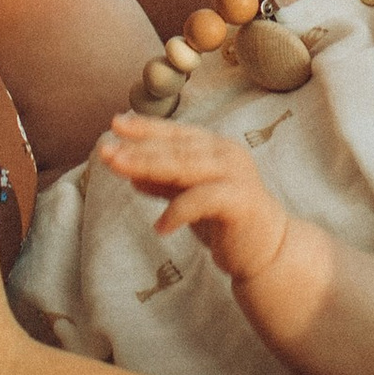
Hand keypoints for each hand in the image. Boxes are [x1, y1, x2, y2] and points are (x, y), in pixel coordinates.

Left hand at [96, 113, 292, 285]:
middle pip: (175, 148)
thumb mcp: (189, 198)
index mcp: (214, 148)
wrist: (267, 250)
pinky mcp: (240, 201)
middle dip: (138, 148)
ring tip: (118, 169)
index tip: (115, 123)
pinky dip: (178, 211)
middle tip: (106, 150)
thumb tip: (131, 176)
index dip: (146, 127)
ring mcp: (235, 175)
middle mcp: (225, 154)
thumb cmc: (227, 221)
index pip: (175, 133)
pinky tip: (159, 227)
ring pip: (185, 166)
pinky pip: (202, 200)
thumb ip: (165, 184)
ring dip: (149, 167)